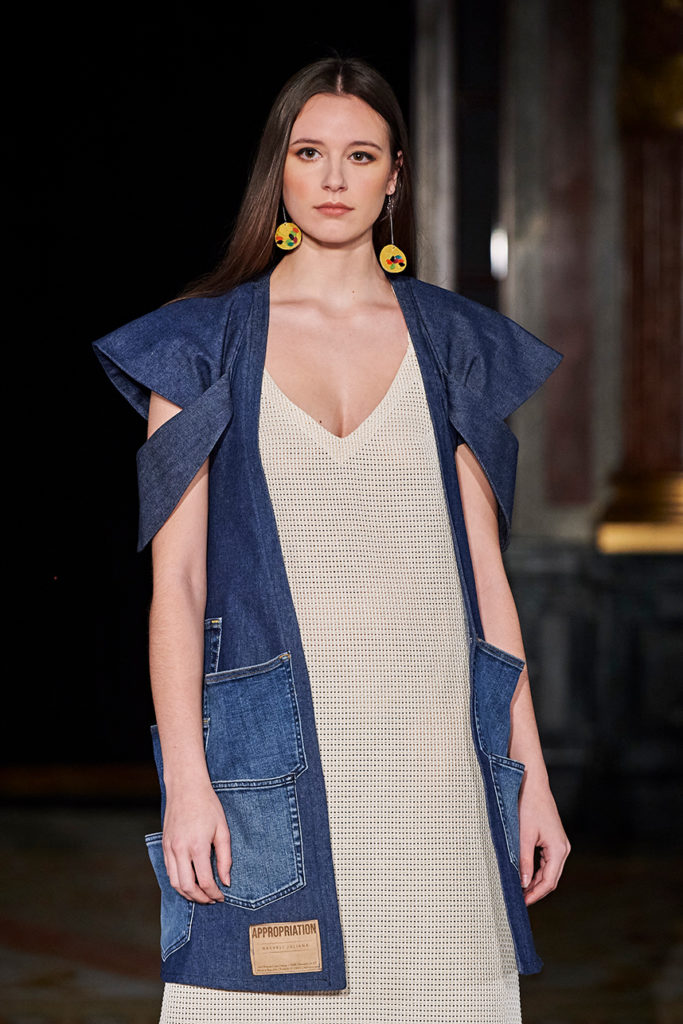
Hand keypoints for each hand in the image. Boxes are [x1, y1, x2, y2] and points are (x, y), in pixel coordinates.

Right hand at [162, 781, 232, 903]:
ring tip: (201, 895)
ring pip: (174, 883)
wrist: (186, 787)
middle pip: (187, 887)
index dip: (214, 893)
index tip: (221, 896)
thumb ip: (225, 858)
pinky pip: (169, 871)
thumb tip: (225, 881)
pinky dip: (178, 882)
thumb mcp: (222, 830)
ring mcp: (169, 848)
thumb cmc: (207, 805)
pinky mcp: (164, 846)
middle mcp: (180, 850)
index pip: (204, 881)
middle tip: (212, 900)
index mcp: (197, 846)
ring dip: (188, 894)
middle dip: (200, 898)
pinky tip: (189, 882)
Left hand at [518, 771, 570, 905]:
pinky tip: (524, 875)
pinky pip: (547, 862)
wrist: (532, 783)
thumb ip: (524, 861)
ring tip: (519, 890)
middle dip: (535, 891)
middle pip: (551, 879)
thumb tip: (523, 884)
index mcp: (558, 849)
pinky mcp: (553, 840)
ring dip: (535, 882)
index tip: (522, 903)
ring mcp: (559, 844)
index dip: (535, 895)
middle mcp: (563, 848)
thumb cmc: (528, 806)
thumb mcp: (523, 836)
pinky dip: (537, 871)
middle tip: (519, 900)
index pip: (548, 882)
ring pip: (549, 871)